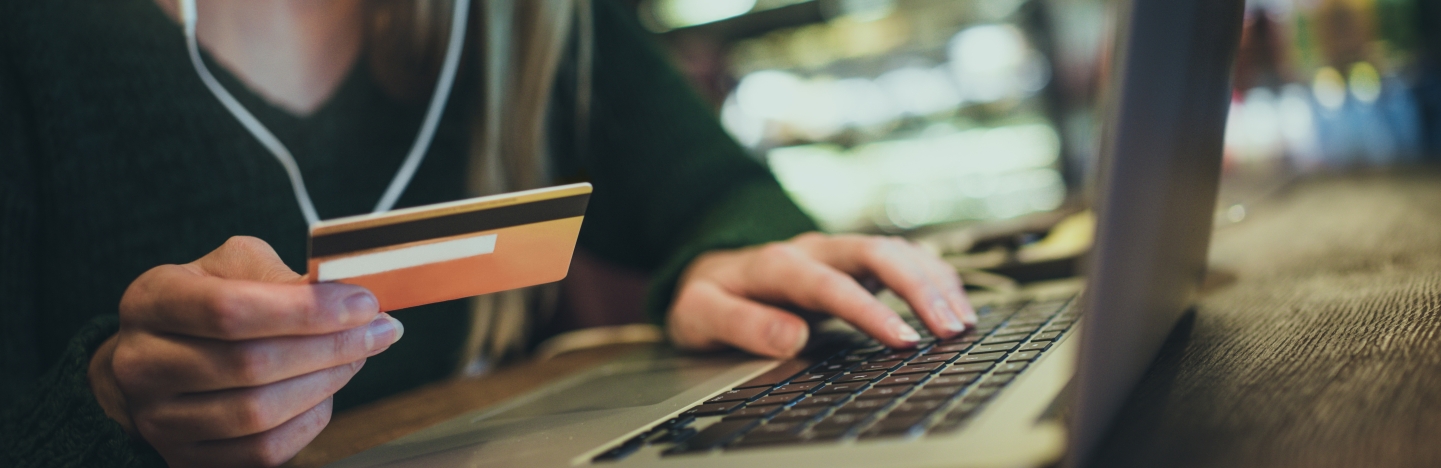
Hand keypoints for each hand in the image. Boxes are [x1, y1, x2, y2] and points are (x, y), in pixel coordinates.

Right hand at [88, 236, 403, 466]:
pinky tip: (327, 391)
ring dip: (326, 382)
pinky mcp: (186, 457)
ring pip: (258, 413)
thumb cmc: (207, 301)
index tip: (363, 303)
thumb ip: (282, 275)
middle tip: (378, 330)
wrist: (158, 358)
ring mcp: (159, 419)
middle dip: (330, 346)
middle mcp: (143, 364)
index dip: (306, 310)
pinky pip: (263, 449)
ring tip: (357, 355)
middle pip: (250, 365)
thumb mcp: (233, 267)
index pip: (229, 310)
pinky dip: (310, 419)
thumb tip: (348, 299)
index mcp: (152, 301)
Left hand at [667, 232, 974, 357]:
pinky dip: (933, 276)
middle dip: (918, 289)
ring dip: (933, 282)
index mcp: (777, 264)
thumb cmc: (707, 298)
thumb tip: (791, 338)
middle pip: (877, 253)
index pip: (831, 285)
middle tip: (949, 330)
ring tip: (961, 323)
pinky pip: (903, 256)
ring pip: (896, 250)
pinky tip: (956, 303)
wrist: (710, 273)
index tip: (903, 341)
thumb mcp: (700, 316)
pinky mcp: (855, 260)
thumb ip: (741, 325)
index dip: (870, 311)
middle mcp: (815, 249)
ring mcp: (838, 251)